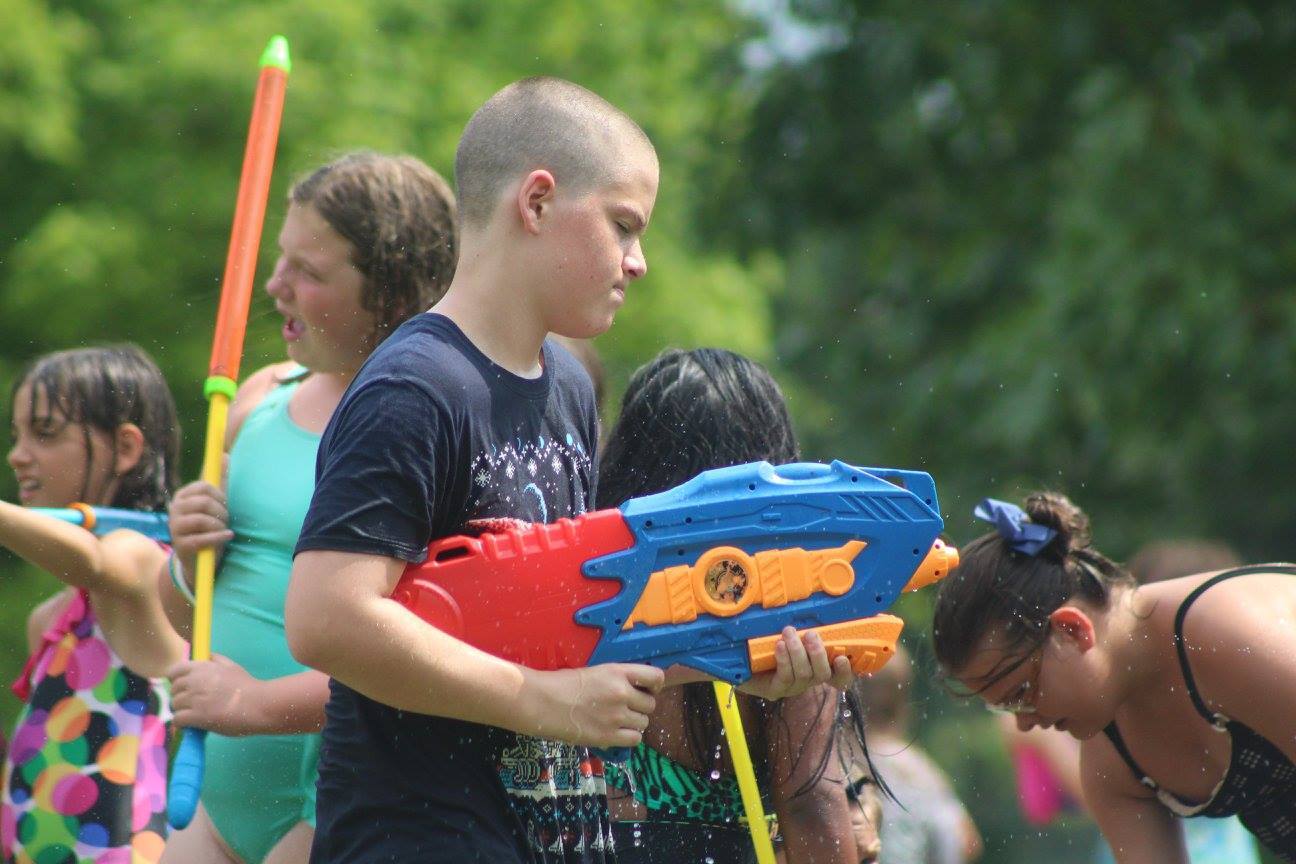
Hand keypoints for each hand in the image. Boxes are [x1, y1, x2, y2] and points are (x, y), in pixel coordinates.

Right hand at [167, 475, 232, 568]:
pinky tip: (227, 536)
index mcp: (183, 496)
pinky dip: (219, 538)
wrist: (199, 558)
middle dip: (221, 512)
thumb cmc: (209, 526)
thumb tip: (225, 455)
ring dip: (219, 526)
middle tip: (225, 520)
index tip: (225, 504)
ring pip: (202, 520)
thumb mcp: (215, 503)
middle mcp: (175, 510)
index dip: (220, 496)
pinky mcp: (180, 546)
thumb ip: (220, 481)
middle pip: (204, 502)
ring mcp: (175, 528)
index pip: (204, 487)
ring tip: (223, 530)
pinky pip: (202, 539)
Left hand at [168, 654, 264, 735]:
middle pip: (173, 690)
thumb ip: (216, 659)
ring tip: (193, 715)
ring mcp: (194, 699)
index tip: (183, 687)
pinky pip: (177, 720)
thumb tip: (206, 656)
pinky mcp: (196, 716)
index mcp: (202, 667)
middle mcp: (194, 681)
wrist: (258, 704)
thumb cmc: (247, 685)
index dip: (175, 679)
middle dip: (180, 696)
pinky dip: (182, 723)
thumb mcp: (232, 666)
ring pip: (174, 705)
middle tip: (191, 703)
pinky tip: (191, 725)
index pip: (174, 671)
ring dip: (181, 710)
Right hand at [520, 663, 663, 748]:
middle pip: (650, 704)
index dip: (654, 686)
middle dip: (641, 707)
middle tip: (626, 708)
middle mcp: (622, 693)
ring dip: (634, 723)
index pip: (656, 677)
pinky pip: (634, 739)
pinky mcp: (608, 736)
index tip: (646, 690)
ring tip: (618, 721)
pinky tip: (616, 733)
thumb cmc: (561, 684)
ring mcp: (616, 716)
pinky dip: (628, 737)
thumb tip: (634, 691)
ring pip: (644, 722)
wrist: (541, 702)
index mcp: (618, 672)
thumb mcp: (595, 672)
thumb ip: (616, 680)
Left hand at [737, 627, 853, 699]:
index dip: (845, 672)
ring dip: (797, 651)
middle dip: (818, 653)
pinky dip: (784, 659)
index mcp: (815, 669)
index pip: (838, 677)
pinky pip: (784, 677)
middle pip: (822, 674)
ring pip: (804, 674)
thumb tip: (816, 610)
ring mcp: (791, 688)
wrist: (737, 660)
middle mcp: (807, 681)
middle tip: (810, 634)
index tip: (841, 657)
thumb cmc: (768, 644)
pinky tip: (779, 645)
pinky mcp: (775, 690)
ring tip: (788, 632)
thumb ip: (803, 630)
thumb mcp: (789, 635)